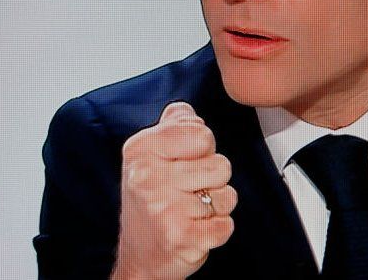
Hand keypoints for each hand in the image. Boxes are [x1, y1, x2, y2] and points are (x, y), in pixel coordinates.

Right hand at [111, 102, 236, 279]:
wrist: (140, 256)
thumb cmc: (150, 202)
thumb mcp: (149, 155)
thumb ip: (173, 125)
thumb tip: (186, 110)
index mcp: (141, 149)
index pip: (202, 133)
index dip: (203, 149)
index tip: (184, 163)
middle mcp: (147, 177)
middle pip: (221, 164)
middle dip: (212, 180)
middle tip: (187, 191)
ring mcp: (163, 208)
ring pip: (227, 195)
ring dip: (216, 205)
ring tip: (191, 210)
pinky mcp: (181, 237)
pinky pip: (226, 224)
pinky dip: (218, 229)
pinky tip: (196, 229)